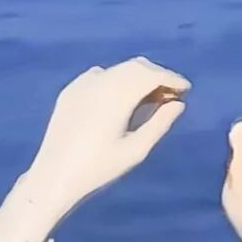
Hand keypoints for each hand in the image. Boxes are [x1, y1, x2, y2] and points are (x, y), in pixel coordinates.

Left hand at [23, 57, 189, 225]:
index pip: (151, 75)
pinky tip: (123, 99)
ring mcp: (82, 83)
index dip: (172, 79)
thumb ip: (160, 124)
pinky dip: (119, 80)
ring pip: (119, 70)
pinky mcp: (71, 90)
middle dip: (157, 76)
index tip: (186, 89)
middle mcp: (99, 81)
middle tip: (173, 94)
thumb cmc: (99, 168)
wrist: (54, 175)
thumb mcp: (136, 150)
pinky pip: (101, 76)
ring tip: (152, 98)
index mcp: (116, 95)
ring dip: (139, 77)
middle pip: (136, 66)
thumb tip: (178, 104)